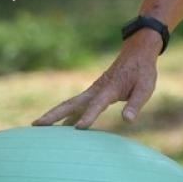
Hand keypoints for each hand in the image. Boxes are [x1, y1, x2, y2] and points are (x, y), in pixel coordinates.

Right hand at [33, 34, 161, 128]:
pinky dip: (65, 113)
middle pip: (71, 103)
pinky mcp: (93, 92)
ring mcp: (92, 90)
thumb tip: (127, 120)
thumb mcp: (145, 88)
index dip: (89, 116)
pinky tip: (60, 126)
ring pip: (70, 103)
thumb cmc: (142, 71)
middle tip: (37, 124)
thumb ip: (135, 104)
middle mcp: (96, 89)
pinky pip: (76, 104)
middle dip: (54, 115)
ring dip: (54, 114)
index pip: (97, 105)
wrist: (136, 53)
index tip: (79, 128)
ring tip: (38, 125)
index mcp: (110, 89)